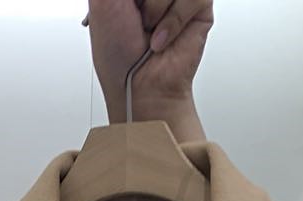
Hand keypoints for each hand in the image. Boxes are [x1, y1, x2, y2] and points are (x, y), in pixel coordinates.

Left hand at [87, 0, 212, 132]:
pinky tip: (163, 39)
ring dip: (155, 10)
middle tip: (137, 23)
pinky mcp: (201, 7)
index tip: (126, 7)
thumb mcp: (102, 5)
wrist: (142, 90)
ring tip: (150, 35)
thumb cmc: (119, 58)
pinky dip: (174, 19)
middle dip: (143, 0)